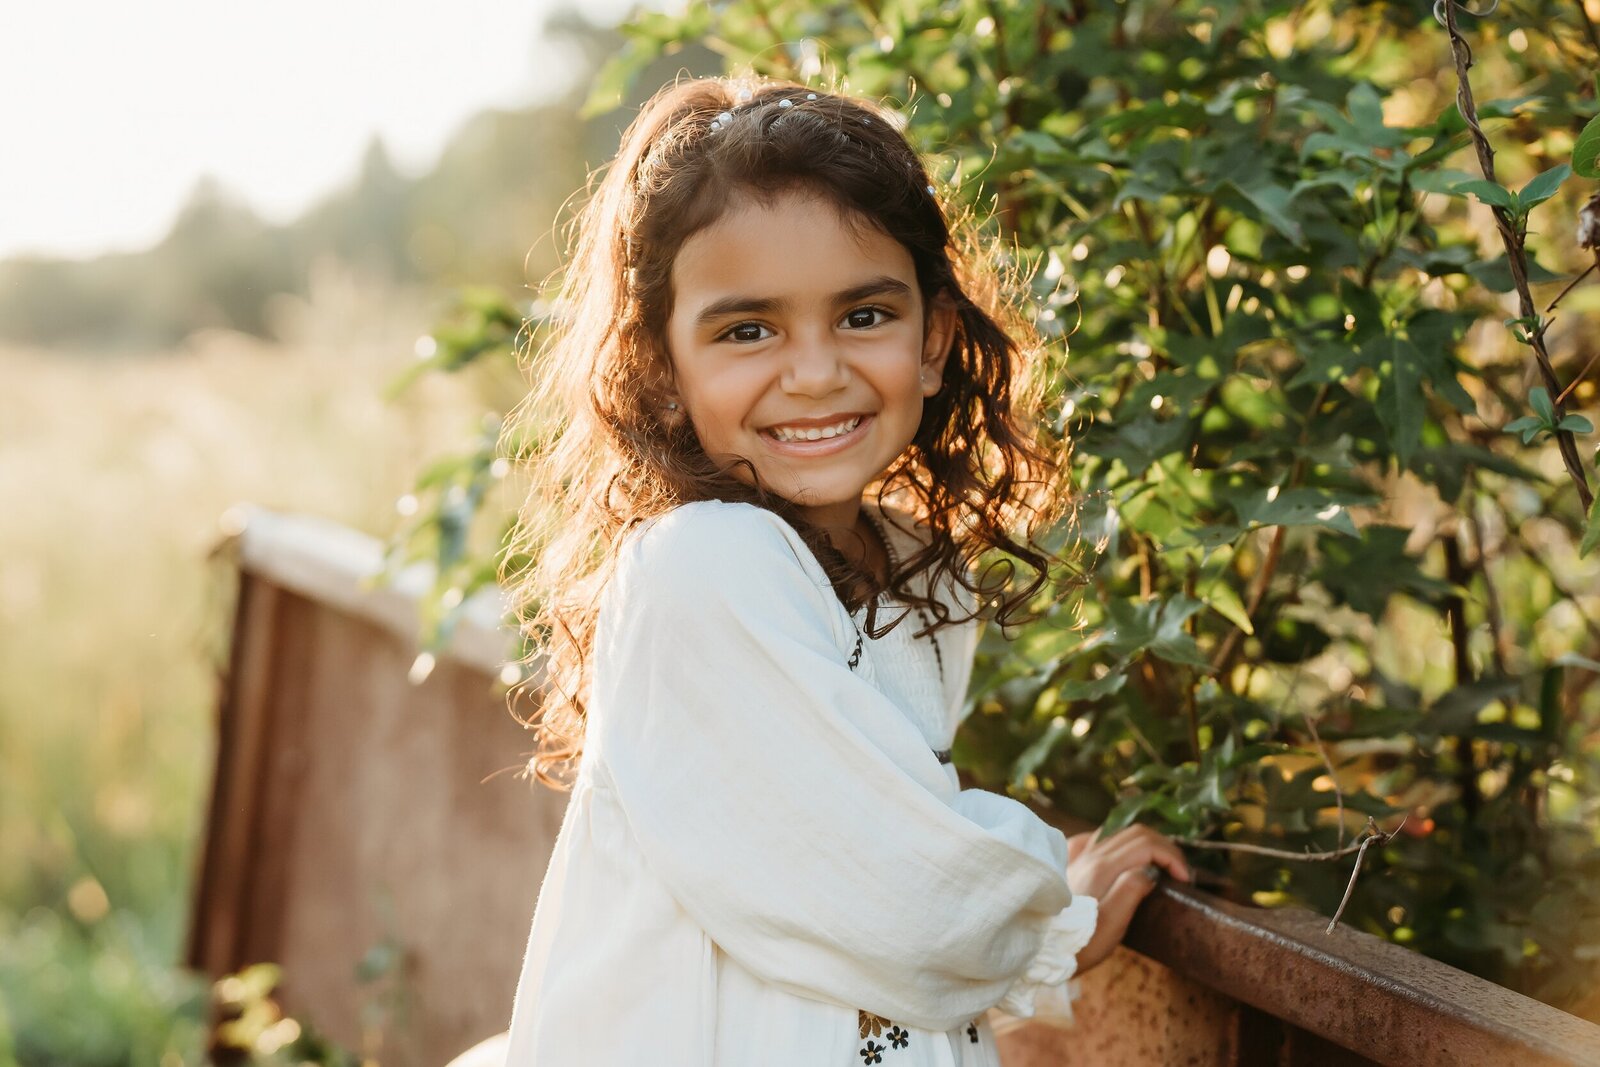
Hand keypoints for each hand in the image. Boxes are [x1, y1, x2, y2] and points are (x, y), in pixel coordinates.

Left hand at [1065, 824, 1190, 974]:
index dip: (1172, 856)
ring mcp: (1074, 854)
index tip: (1185, 879)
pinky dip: (1117, 842)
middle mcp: (1087, 853)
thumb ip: (1131, 891)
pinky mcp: (1064, 860)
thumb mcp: (1111, 925)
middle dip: (1164, 847)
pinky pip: (1095, 837)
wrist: (1037, 948)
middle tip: (1179, 871)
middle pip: (1135, 833)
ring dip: (1143, 843)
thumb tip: (1150, 870)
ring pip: (1117, 832)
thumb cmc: (1077, 944)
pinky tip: (1121, 856)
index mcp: (1101, 868)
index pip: (1146, 844)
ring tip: (1158, 864)